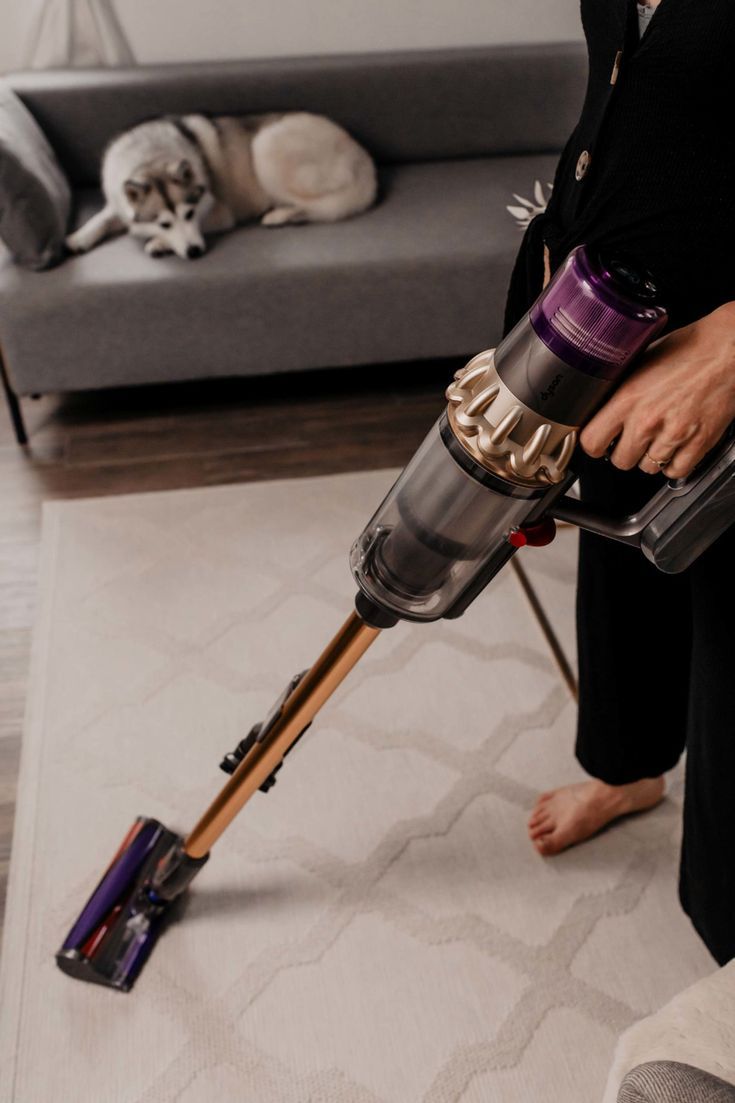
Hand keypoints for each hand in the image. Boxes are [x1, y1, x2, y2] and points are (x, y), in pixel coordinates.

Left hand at [580, 302, 734, 477]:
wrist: (728, 349)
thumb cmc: (690, 348)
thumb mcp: (641, 361)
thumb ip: (621, 388)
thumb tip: (603, 404)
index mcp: (628, 398)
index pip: (591, 442)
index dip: (592, 443)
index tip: (598, 441)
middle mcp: (648, 421)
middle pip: (619, 461)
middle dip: (623, 452)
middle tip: (630, 440)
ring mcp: (674, 435)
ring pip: (647, 468)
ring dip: (649, 457)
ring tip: (656, 439)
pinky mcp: (699, 443)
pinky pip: (676, 471)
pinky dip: (674, 464)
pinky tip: (674, 448)